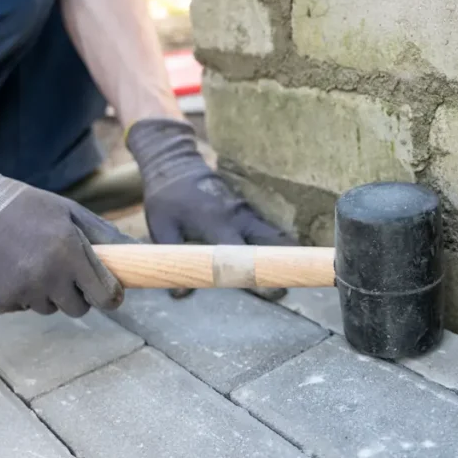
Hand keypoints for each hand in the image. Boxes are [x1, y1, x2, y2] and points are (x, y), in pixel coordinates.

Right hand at [0, 144, 133, 314]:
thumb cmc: (22, 205)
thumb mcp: (67, 211)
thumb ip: (103, 235)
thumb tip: (137, 252)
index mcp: (70, 252)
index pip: (106, 296)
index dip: (111, 296)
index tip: (110, 291)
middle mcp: (48, 276)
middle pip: (79, 308)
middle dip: (77, 293)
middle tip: (63, 268)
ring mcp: (21, 292)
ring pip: (49, 309)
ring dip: (47, 293)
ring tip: (30, 260)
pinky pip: (22, 307)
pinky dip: (19, 294)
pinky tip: (8, 267)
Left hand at [126, 117, 294, 300]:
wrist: (176, 164)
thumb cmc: (167, 199)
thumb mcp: (161, 227)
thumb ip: (172, 257)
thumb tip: (180, 293)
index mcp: (215, 222)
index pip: (239, 252)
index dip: (253, 273)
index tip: (270, 292)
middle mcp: (237, 216)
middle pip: (268, 242)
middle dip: (283, 264)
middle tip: (291, 289)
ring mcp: (246, 210)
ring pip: (274, 234)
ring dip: (286, 253)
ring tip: (297, 276)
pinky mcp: (249, 209)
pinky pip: (269, 227)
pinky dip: (280, 243)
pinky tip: (289, 258)